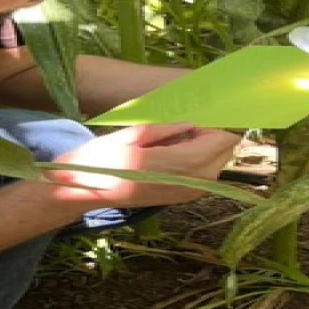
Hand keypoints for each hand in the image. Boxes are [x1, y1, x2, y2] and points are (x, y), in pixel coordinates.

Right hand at [43, 123, 240, 208]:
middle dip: (214, 134)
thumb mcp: (133, 134)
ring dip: (207, 146)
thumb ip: (169, 128)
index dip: (219, 123)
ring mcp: (188, 193)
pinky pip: (205, 174)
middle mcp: (191, 182)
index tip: (205, 110)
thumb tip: (195, 121)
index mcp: (180, 163)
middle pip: (225, 151)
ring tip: (178, 135)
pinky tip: (175, 149)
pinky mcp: (182, 198)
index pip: (223, 140)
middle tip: (188, 121)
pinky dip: (199, 159)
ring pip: (217, 163)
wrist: (83, 191)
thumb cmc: (102, 158)